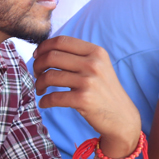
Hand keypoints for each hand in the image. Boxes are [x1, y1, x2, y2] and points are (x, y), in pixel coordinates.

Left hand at [33, 36, 141, 157]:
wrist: (122, 117)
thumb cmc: (104, 91)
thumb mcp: (98, 67)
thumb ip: (78, 56)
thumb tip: (45, 50)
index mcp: (96, 52)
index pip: (62, 41)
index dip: (44, 47)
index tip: (36, 56)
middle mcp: (93, 64)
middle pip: (52, 56)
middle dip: (37, 65)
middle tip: (36, 74)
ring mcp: (89, 81)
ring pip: (50, 76)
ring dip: (39, 84)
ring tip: (40, 89)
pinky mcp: (83, 99)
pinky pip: (53, 97)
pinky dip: (44, 101)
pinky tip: (44, 102)